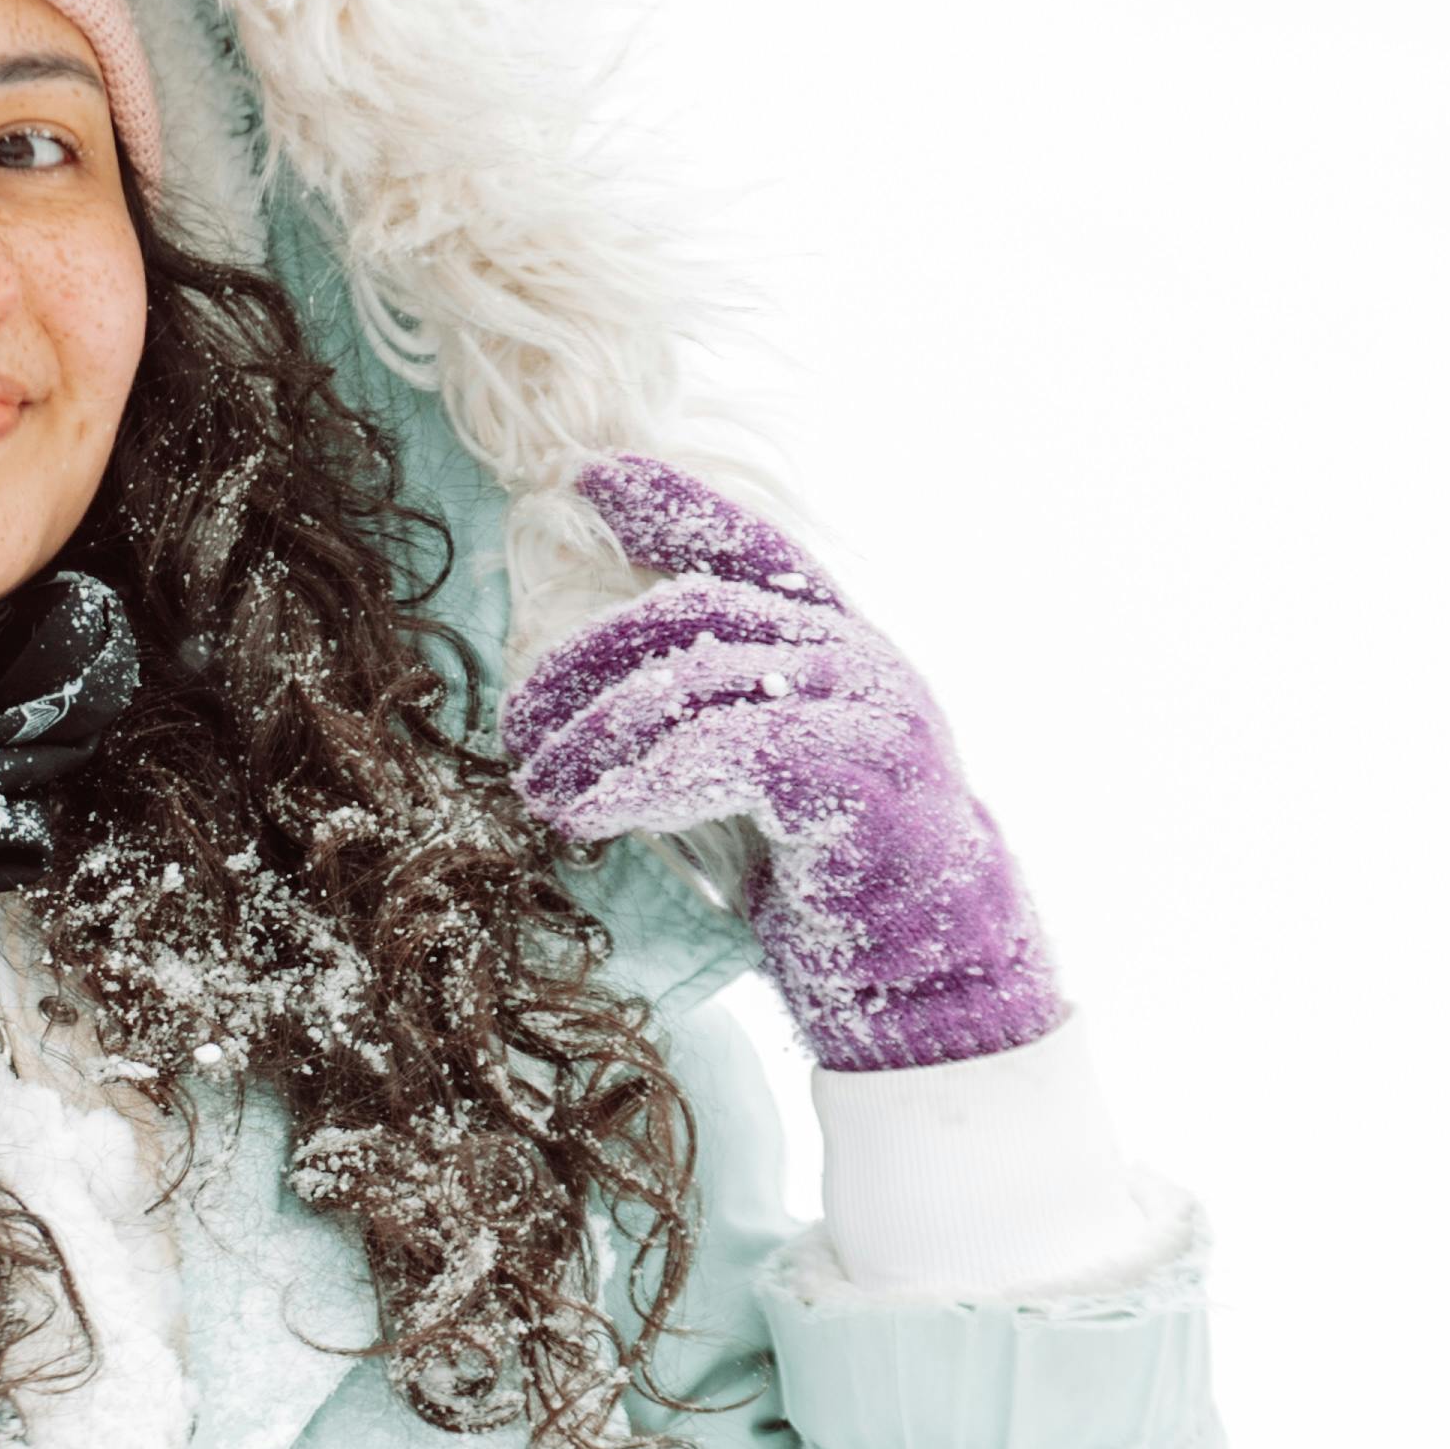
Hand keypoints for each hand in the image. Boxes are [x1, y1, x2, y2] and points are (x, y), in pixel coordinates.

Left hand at [503, 457, 1062, 1074]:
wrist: (932, 973)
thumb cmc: (832, 880)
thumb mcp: (764, 782)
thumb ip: (712, 718)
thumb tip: (593, 697)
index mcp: (838, 644)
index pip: (750, 548)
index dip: (671, 504)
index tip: (588, 475)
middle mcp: (858, 657)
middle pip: (695, 611)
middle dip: (584, 660)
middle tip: (516, 728)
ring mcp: (868, 708)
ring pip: (699, 681)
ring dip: (597, 737)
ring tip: (538, 789)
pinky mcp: (859, 775)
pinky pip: (729, 753)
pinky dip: (646, 784)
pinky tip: (591, 818)